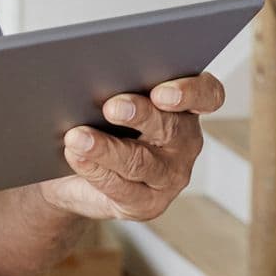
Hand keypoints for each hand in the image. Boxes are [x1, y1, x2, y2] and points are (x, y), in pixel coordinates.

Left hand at [37, 71, 225, 221]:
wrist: (69, 173)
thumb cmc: (93, 122)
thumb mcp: (103, 99)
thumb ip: (108, 85)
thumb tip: (87, 73)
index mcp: (183, 107)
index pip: (207, 95)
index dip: (191, 93)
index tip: (162, 93)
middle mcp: (184, 142)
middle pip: (171, 126)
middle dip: (140, 114)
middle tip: (111, 107)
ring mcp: (168, 176)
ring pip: (141, 161)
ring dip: (107, 148)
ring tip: (77, 137)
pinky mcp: (146, 203)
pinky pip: (121, 187)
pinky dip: (94, 169)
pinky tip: (75, 156)